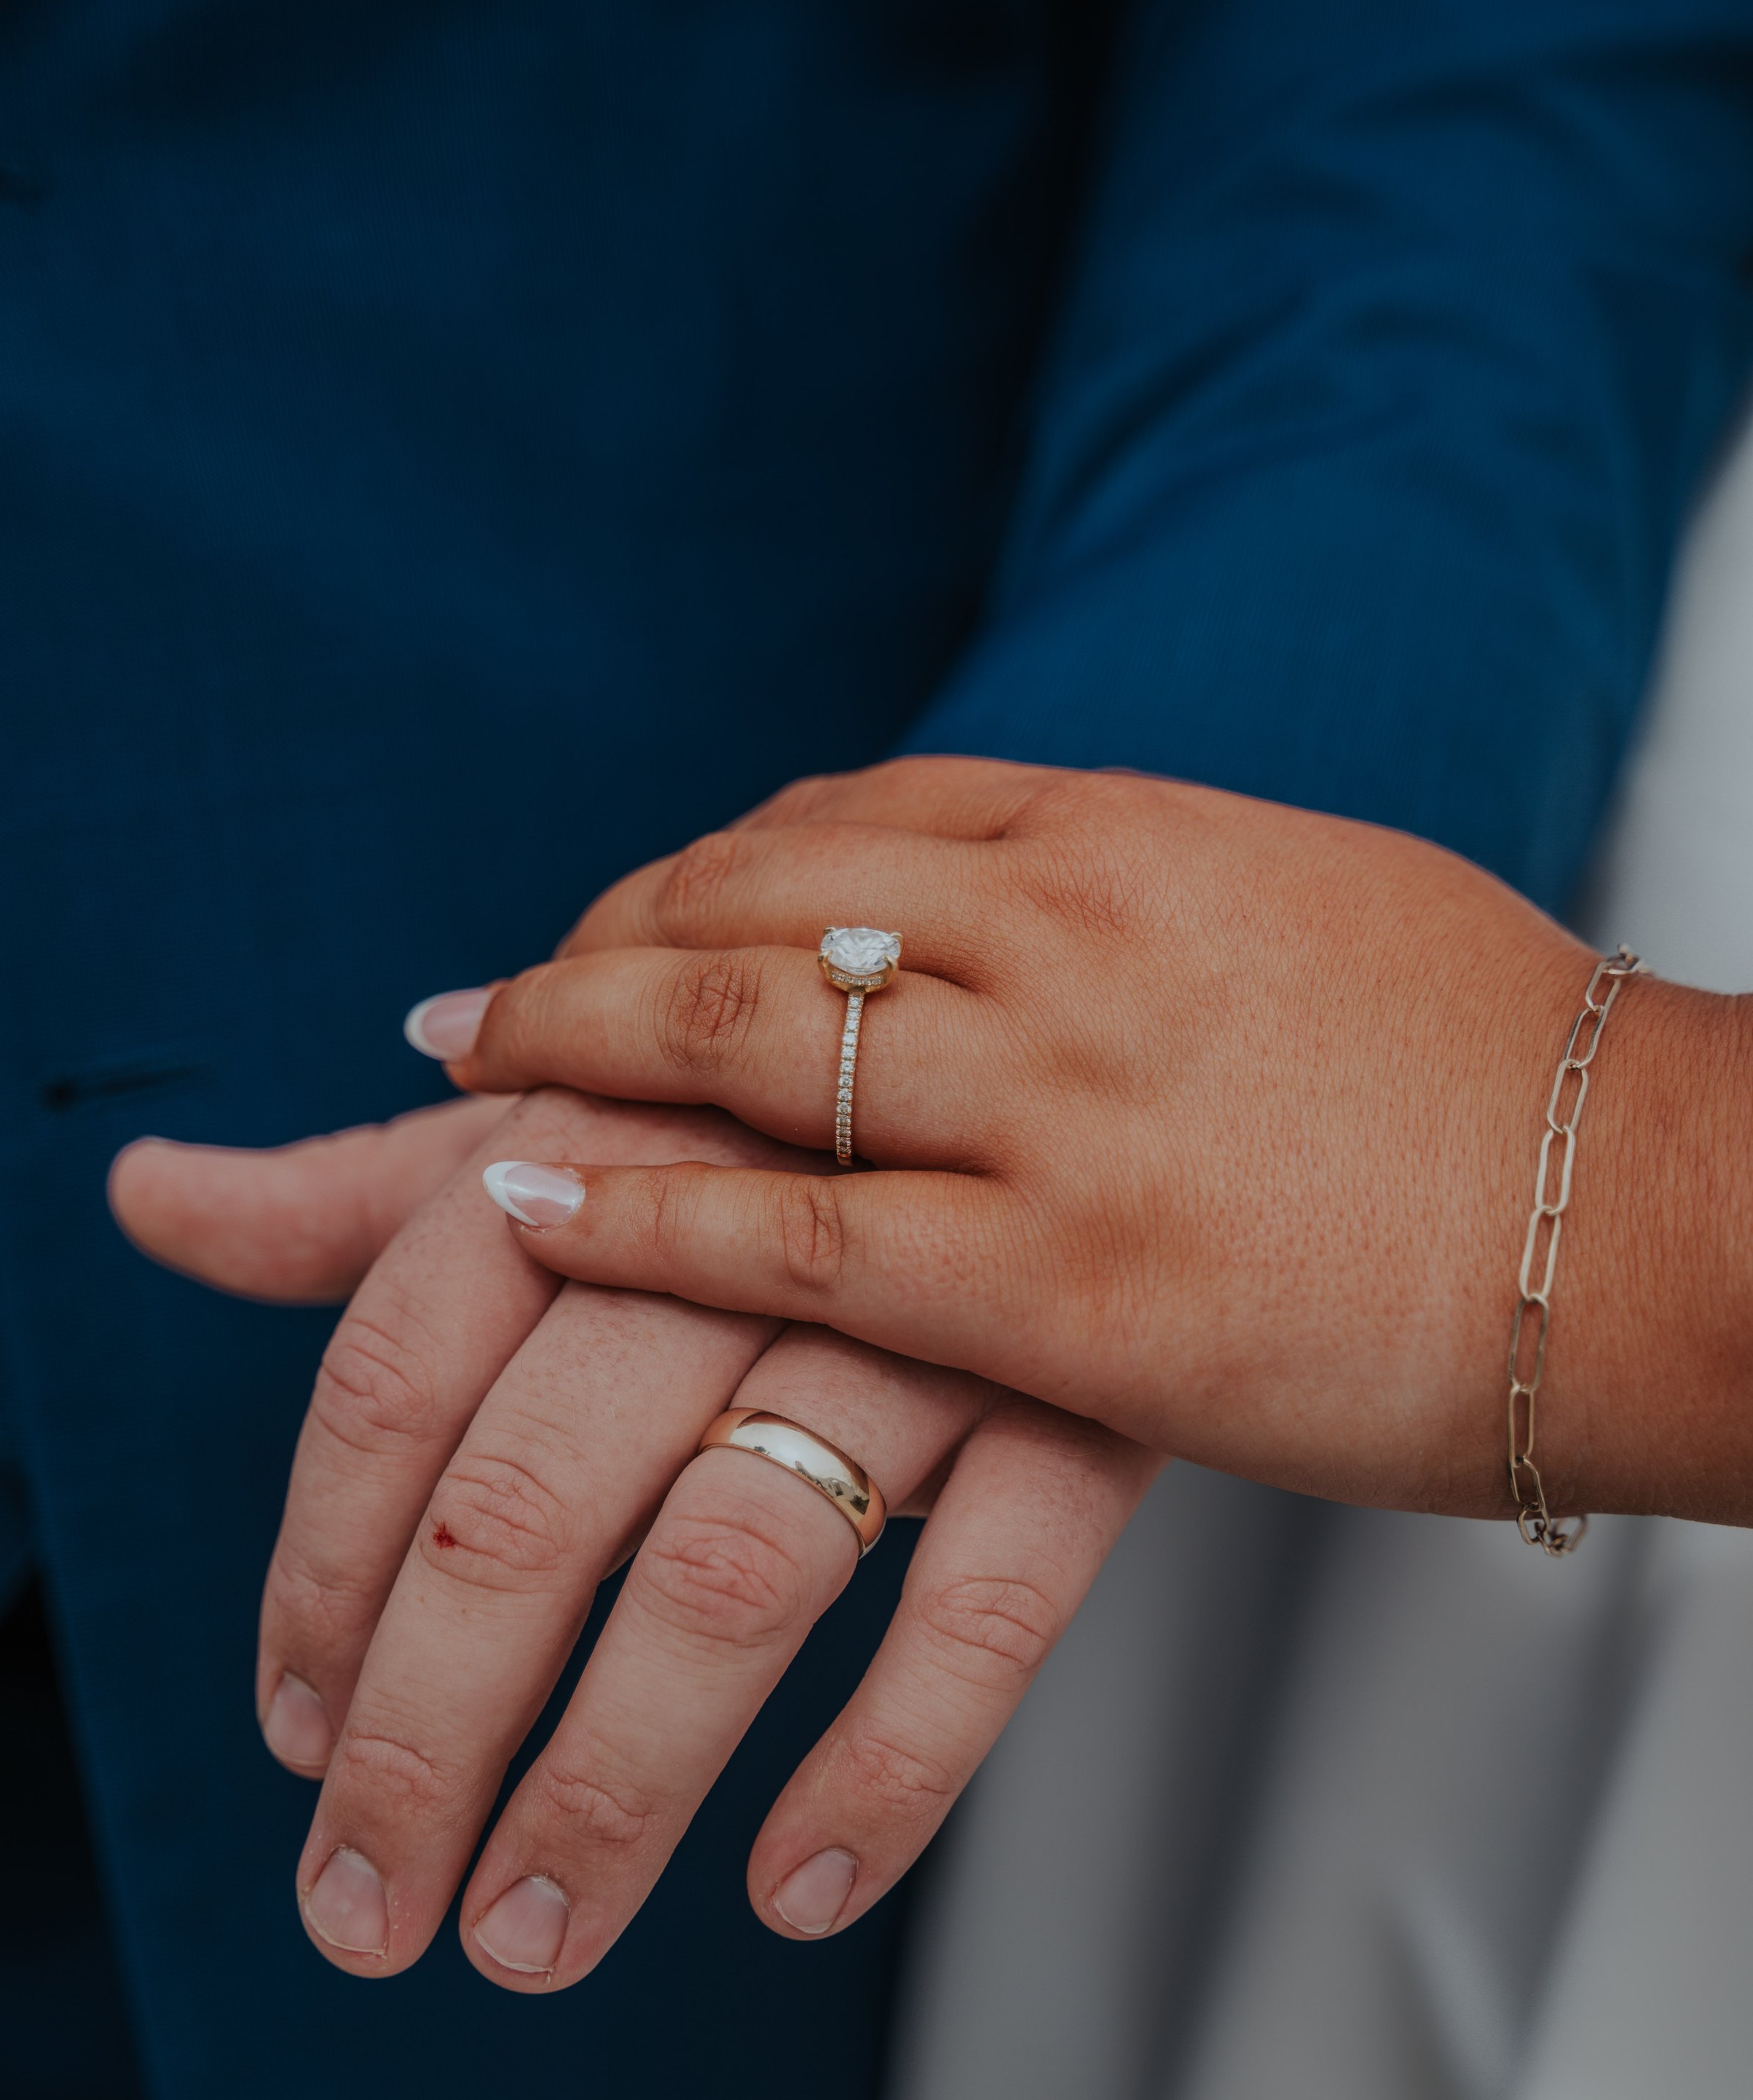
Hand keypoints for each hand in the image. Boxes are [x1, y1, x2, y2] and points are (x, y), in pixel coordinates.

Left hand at [111, 1086, 1152, 1986]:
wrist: (1074, 1025)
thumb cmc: (767, 1111)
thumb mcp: (568, 1121)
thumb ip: (363, 1197)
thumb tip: (144, 1201)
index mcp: (580, 1134)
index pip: (394, 1377)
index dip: (319, 1577)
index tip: (294, 1740)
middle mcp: (733, 1215)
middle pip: (529, 1502)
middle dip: (427, 1733)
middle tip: (366, 1916)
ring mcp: (922, 1309)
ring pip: (735, 1566)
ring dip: (615, 1782)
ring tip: (528, 1938)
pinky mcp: (1088, 1395)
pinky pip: (992, 1602)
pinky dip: (889, 1761)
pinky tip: (792, 1890)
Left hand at [434, 757, 1752, 1525]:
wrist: (1662, 1223)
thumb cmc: (1507, 1081)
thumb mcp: (1311, 912)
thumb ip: (1156, 900)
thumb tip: (1050, 905)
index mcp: (1140, 836)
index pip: (853, 810)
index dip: (701, 863)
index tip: (623, 909)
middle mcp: (1075, 939)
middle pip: (756, 896)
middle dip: (595, 940)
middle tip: (489, 995)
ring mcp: (1060, 1110)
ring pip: (740, 1036)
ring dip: (569, 1046)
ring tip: (466, 1075)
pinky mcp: (1064, 1289)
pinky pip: (786, 1232)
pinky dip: (632, 1211)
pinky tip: (527, 1202)